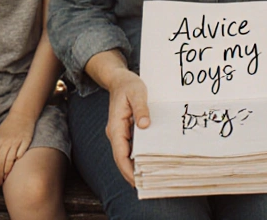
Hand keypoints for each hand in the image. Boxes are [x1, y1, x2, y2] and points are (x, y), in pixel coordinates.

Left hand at [0, 114, 35, 186]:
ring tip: (6, 178)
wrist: (21, 115)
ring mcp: (16, 141)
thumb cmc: (8, 128)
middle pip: (0, 162)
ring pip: (10, 159)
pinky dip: (18, 160)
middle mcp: (5, 142)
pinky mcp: (25, 140)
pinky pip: (21, 152)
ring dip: (7, 170)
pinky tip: (16, 166)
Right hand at [105, 70, 149, 186]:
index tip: (137, 182)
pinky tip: (148, 163)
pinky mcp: (125, 132)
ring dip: (135, 167)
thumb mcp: (137, 93)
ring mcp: (120, 133)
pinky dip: (137, 158)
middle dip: (132, 174)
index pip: (120, 154)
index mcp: (115, 127)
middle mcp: (115, 133)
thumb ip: (141, 109)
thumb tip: (145, 125)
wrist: (120, 79)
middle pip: (122, 159)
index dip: (127, 170)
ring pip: (126, 155)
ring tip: (150, 180)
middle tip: (148, 186)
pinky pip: (130, 148)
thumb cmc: (128, 85)